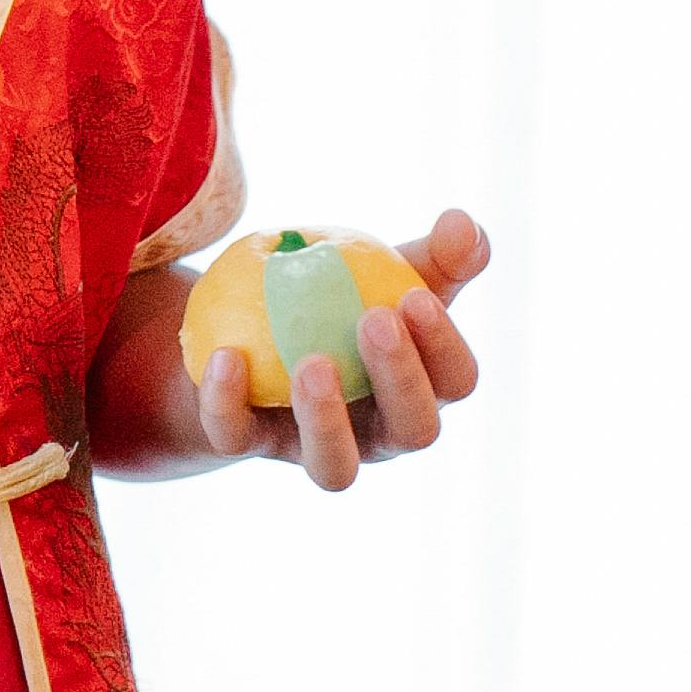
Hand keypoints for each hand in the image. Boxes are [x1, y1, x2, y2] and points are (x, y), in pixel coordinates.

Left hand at [190, 208, 488, 493]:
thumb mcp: (382, 270)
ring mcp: (310, 447)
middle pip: (412, 431)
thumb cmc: (336, 298)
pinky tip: (227, 355)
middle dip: (400, 380)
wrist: (242, 319)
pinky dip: (229, 401)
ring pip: (335, 469)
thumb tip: (463, 222)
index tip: (415, 297)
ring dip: (328, 420)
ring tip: (312, 362)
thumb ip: (433, 252)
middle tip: (374, 320)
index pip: (455, 381)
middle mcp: (376, 433)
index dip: (443, 347)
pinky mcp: (246, 443)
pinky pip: (236, 437)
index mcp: (420, 387)